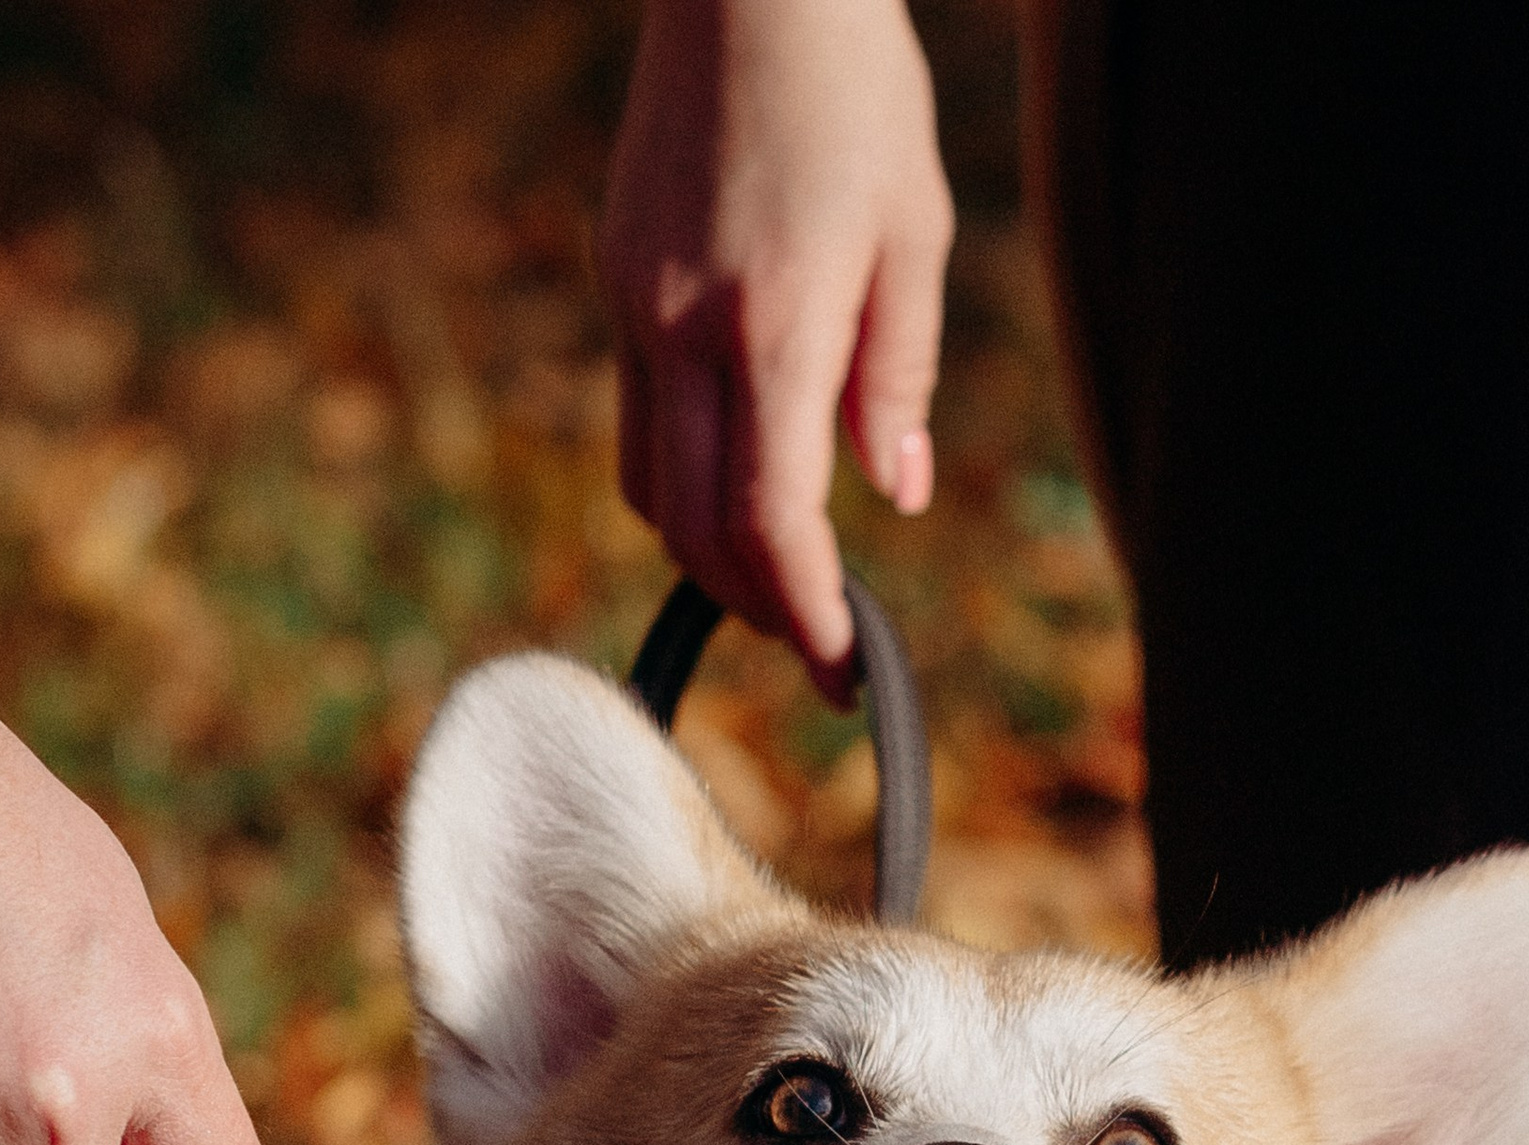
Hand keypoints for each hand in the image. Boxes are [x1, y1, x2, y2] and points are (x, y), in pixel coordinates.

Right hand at [602, 0, 952, 695]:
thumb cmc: (854, 91)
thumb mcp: (913, 230)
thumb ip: (896, 373)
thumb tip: (892, 494)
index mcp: (773, 325)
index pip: (771, 520)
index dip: (808, 613)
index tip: (845, 668)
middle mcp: (685, 329)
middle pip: (696, 528)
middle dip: (759, 604)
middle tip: (820, 639)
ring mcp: (634, 305)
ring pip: (647, 487)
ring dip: (708, 552)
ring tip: (777, 572)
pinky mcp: (616, 279)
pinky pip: (635, 418)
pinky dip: (681, 477)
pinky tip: (735, 473)